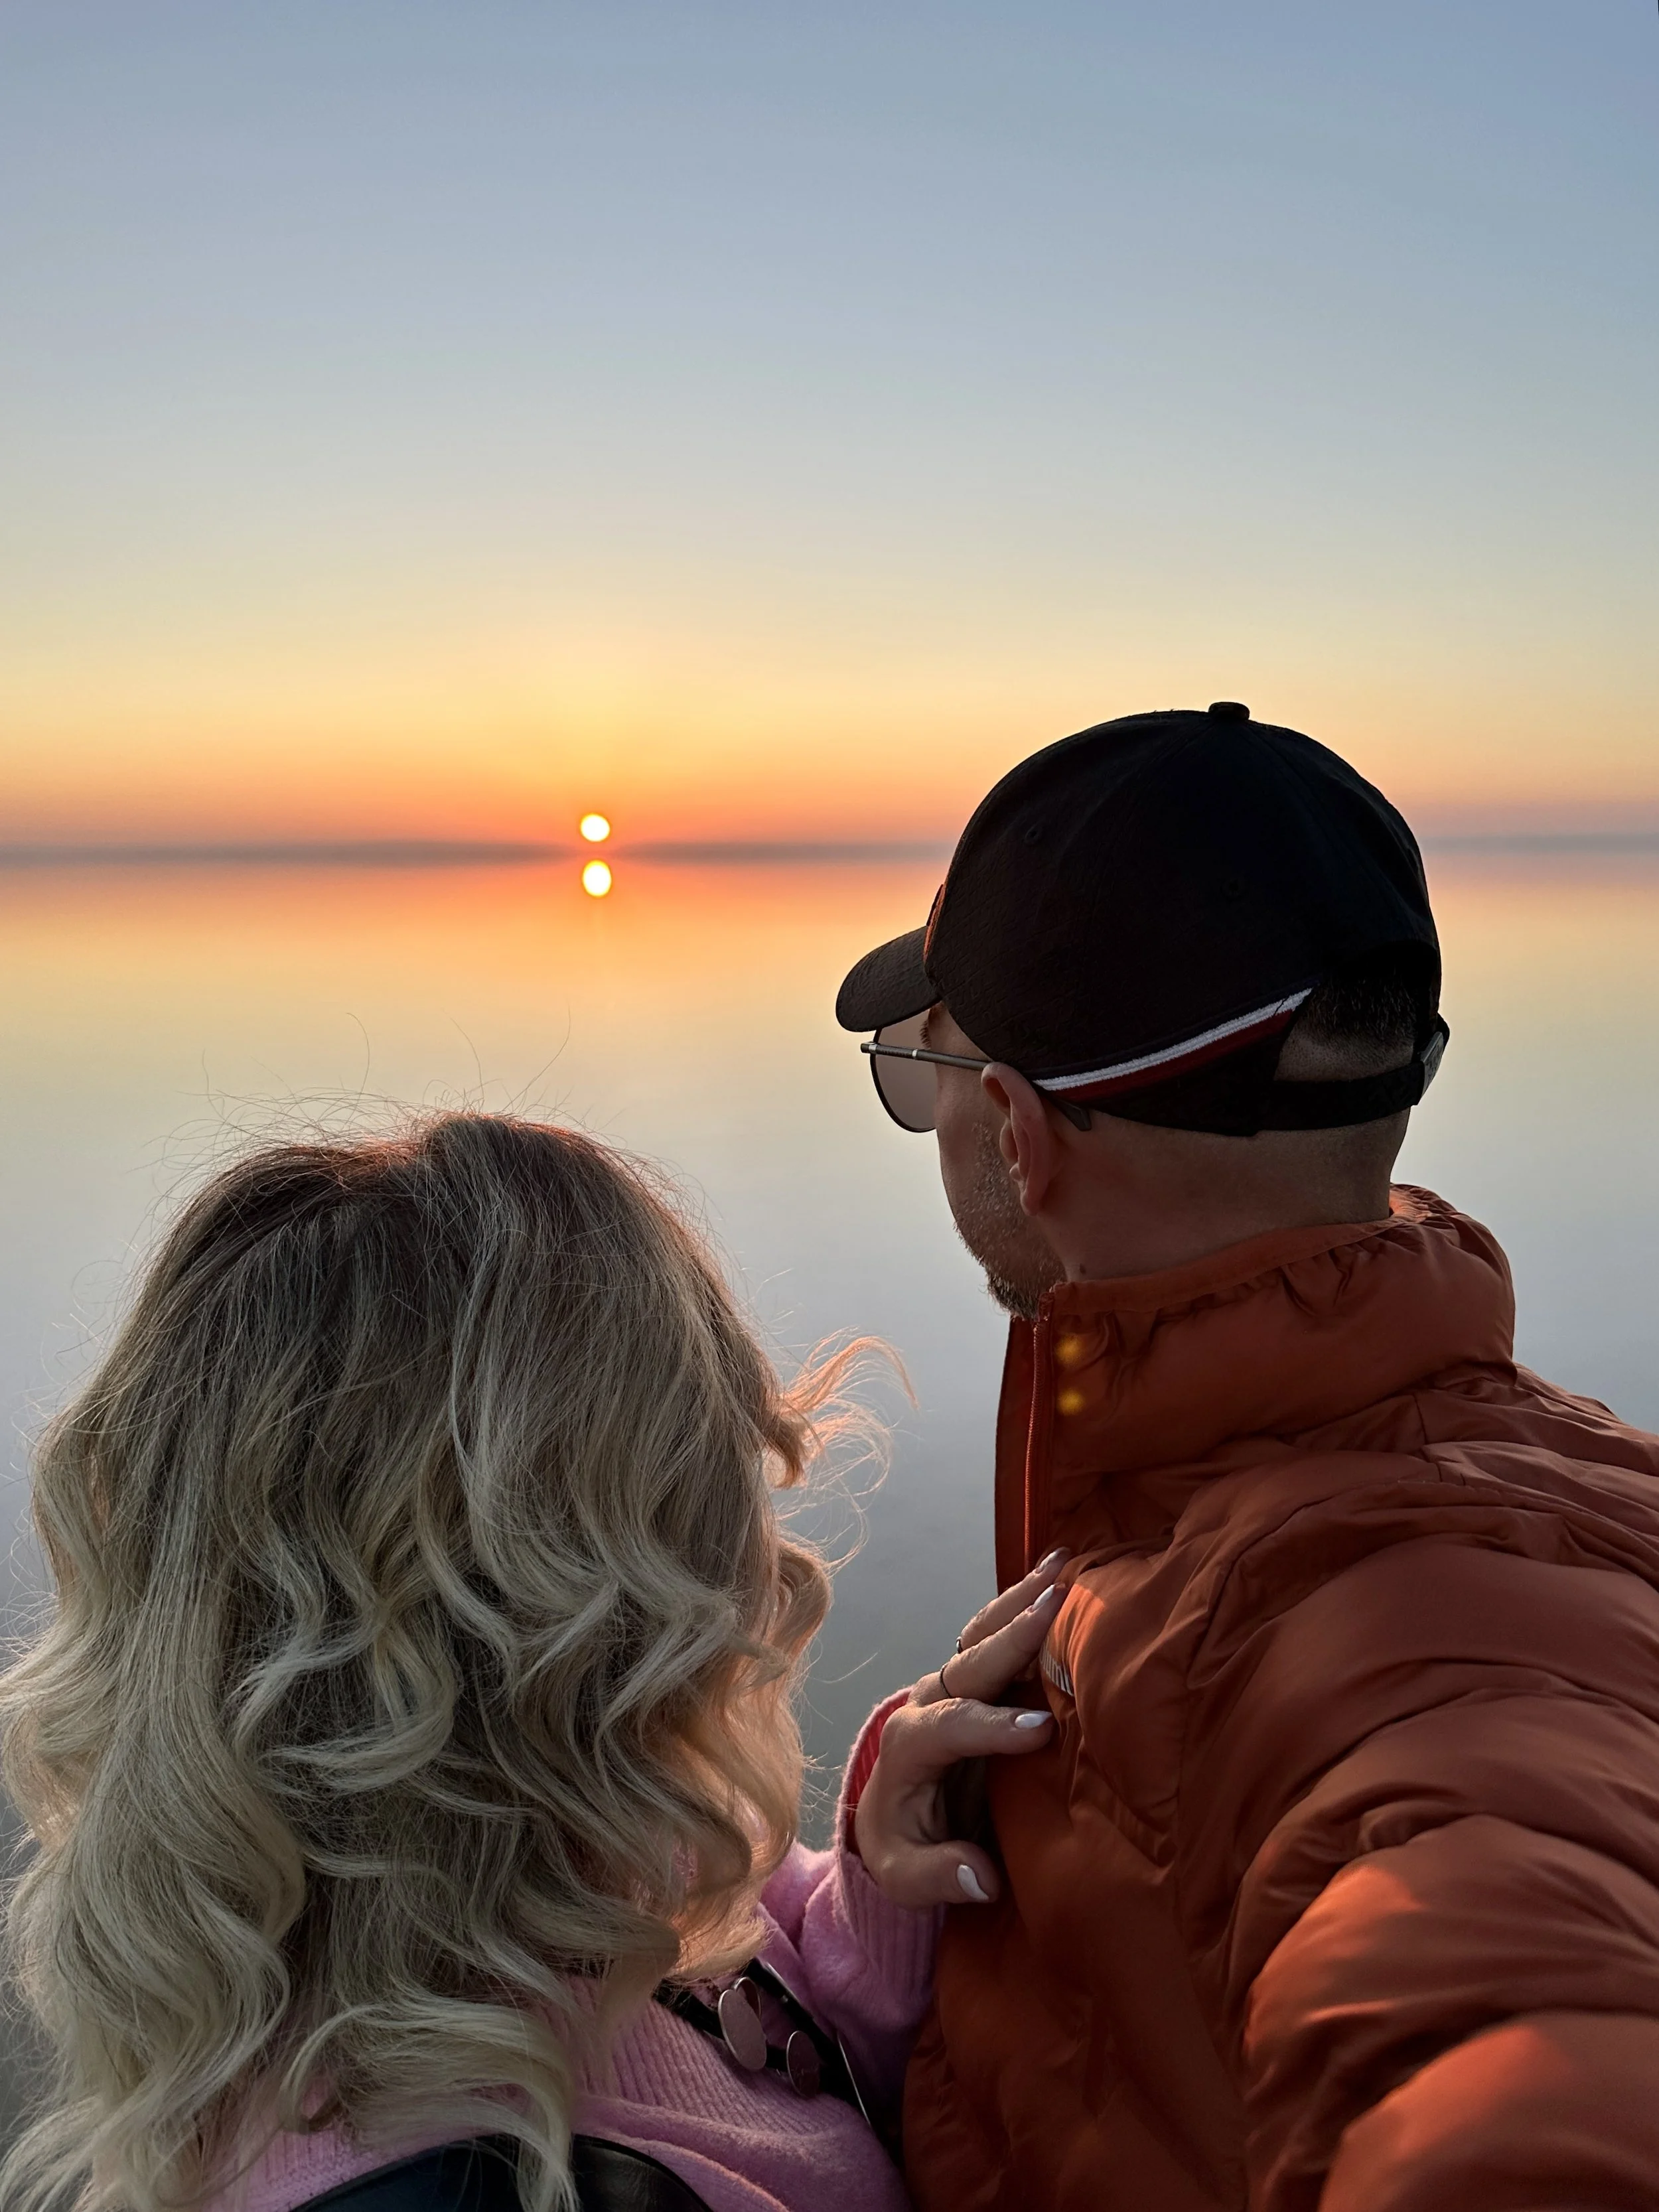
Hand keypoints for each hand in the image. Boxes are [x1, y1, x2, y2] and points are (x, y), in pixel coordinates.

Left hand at [854, 1550, 1067, 1908]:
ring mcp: (953, 1681)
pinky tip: (1061, 1570)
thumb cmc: (907, 1846)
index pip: (949, 1728)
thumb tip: (981, 1876)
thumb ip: (935, 1877)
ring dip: (1022, 1599)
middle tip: (1056, 1610)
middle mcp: (927, 1700)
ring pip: (984, 1633)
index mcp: (909, 1747)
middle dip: (1012, 1638)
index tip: (1041, 1730)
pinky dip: (1027, 1599)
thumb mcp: (904, 1876)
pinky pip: (998, 1630)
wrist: (901, 1816)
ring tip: (1062, 1567)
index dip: (992, 1728)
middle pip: (970, 1663)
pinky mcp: (977, 1676)